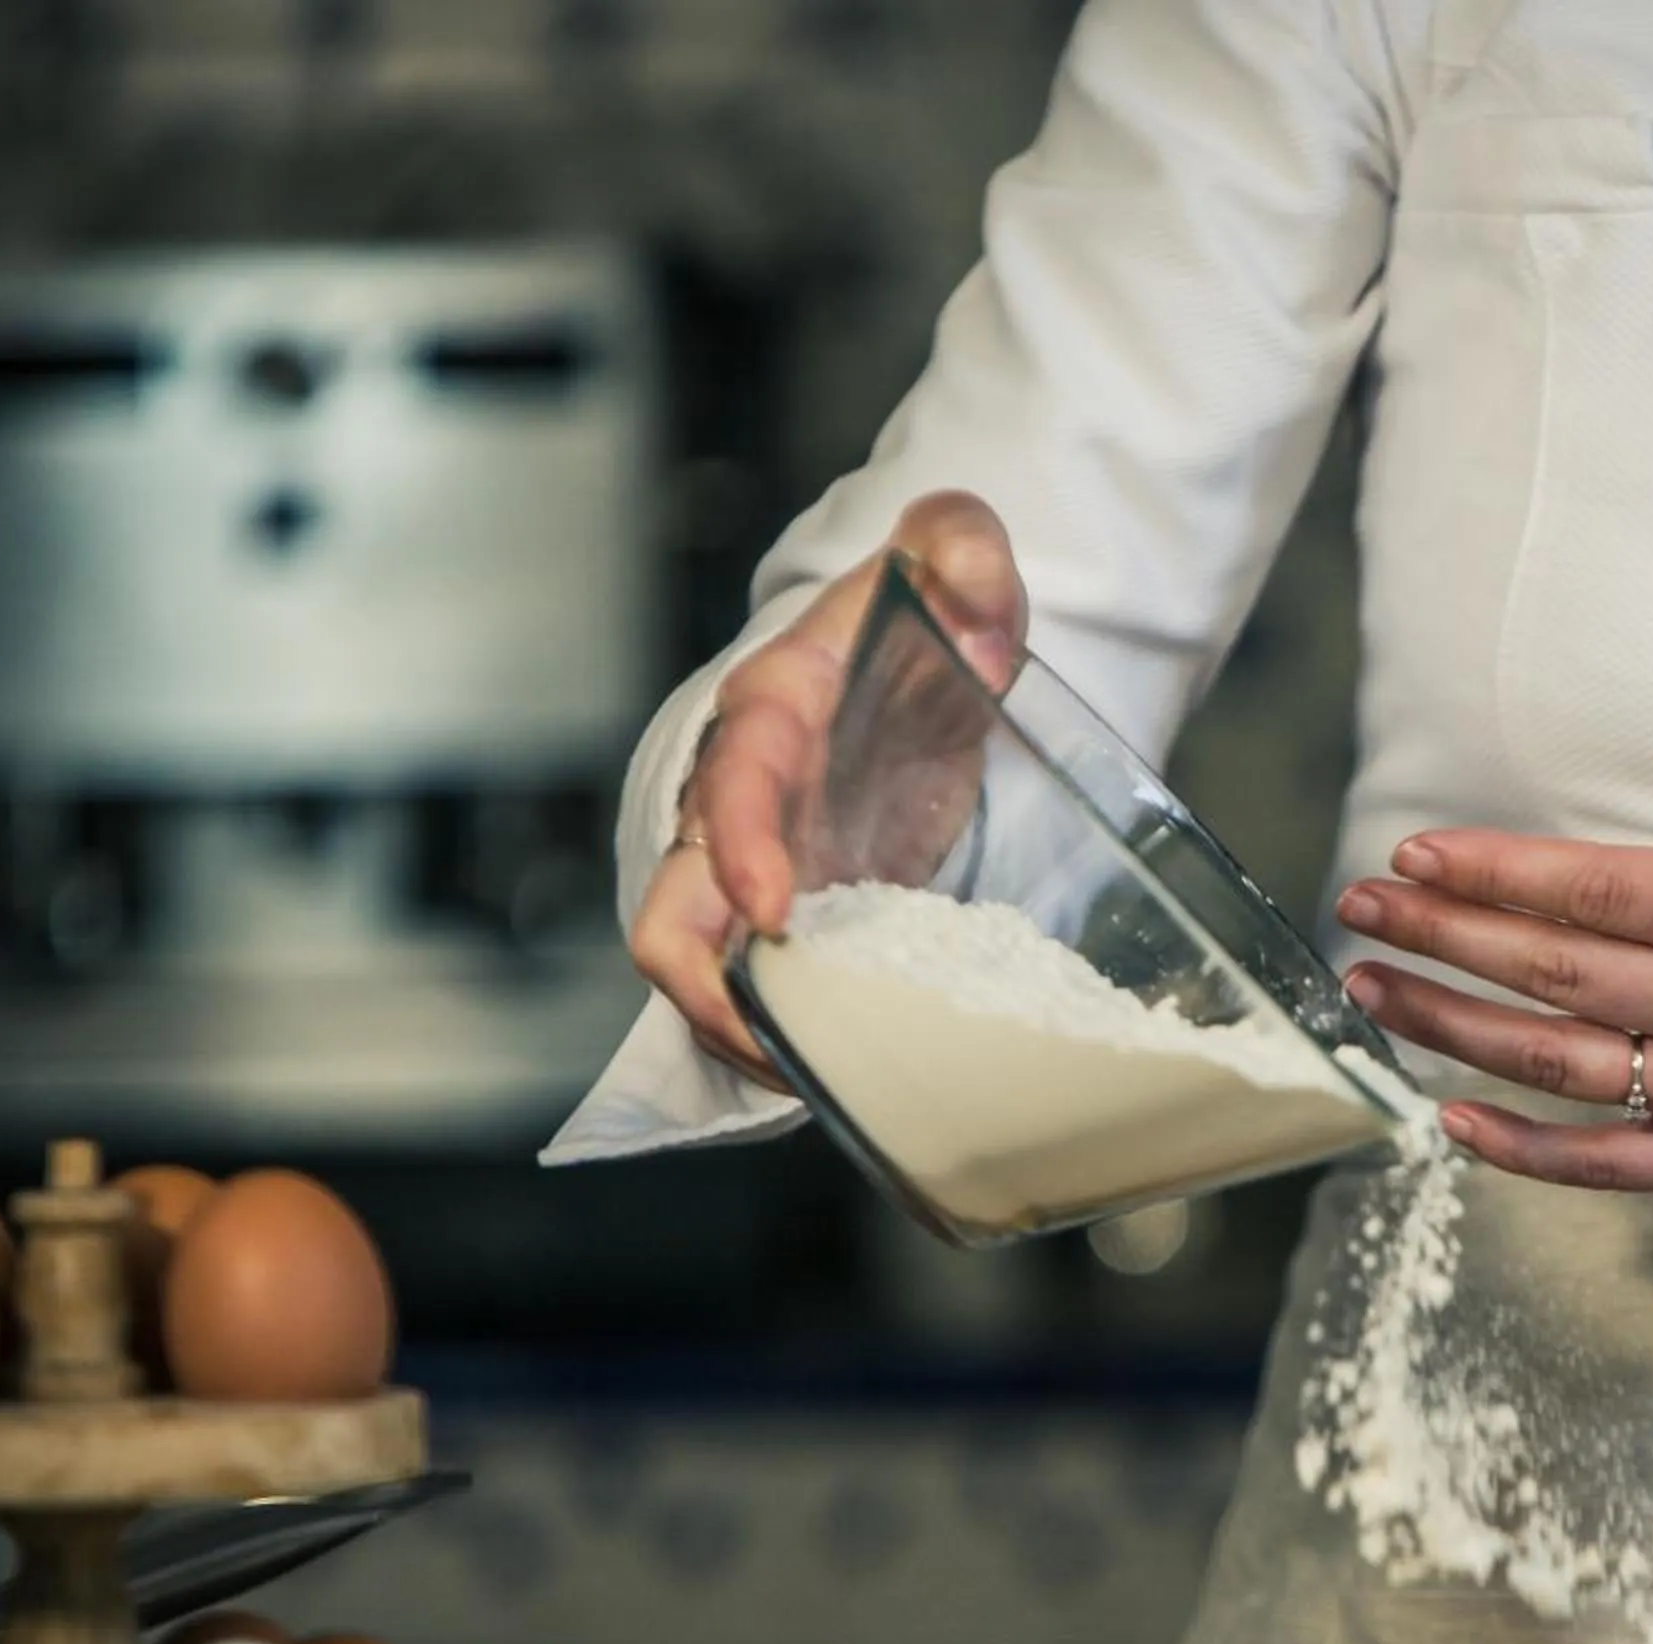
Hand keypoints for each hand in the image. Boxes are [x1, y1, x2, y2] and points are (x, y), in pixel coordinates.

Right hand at [628, 490, 1027, 1085]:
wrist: (920, 646)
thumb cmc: (921, 607)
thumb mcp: (956, 555)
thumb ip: (967, 553)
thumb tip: (980, 621)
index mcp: (773, 710)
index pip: (733, 783)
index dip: (739, 848)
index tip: (773, 910)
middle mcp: (741, 797)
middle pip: (671, 912)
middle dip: (709, 989)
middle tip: (783, 1046)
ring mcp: (758, 863)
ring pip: (702, 968)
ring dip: (746, 1032)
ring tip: (820, 1081)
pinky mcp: (797, 908)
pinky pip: (763, 985)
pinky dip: (791, 1033)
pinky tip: (845, 1069)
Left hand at [1334, 665, 1652, 1276]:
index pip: (1601, 890)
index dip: (1497, 871)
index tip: (1417, 851)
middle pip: (1554, 971)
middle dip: (1442, 935)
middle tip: (1357, 906)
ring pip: (1557, 1065)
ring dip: (1449, 1029)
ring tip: (1369, 993)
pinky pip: (1607, 1164)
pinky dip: (1522, 1150)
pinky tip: (1447, 1119)